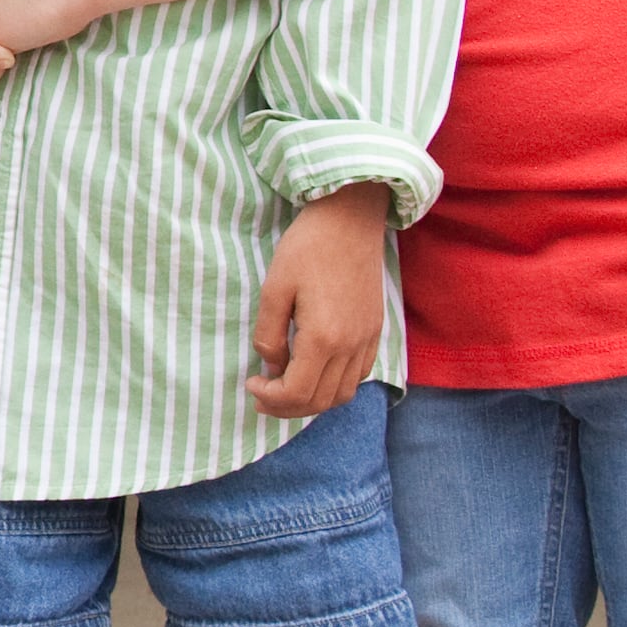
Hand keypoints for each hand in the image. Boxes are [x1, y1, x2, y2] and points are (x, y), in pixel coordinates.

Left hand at [247, 180, 392, 417]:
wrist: (350, 220)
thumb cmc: (307, 248)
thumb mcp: (274, 288)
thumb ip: (269, 333)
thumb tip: (272, 366)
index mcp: (324, 338)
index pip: (298, 393)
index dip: (271, 398)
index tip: (251, 384)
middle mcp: (351, 346)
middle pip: (321, 401)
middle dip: (287, 407)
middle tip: (262, 396)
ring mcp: (368, 340)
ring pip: (343, 394)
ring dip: (312, 400)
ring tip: (285, 389)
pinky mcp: (375, 331)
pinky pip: (359, 375)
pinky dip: (335, 385)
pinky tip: (314, 371)